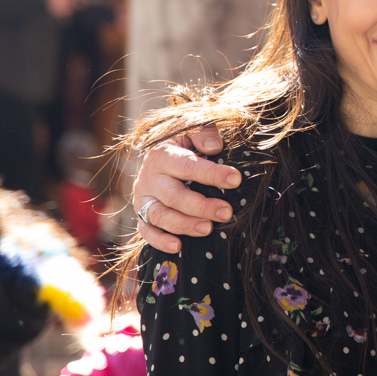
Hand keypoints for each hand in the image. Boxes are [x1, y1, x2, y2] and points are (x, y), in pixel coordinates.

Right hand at [132, 125, 238, 253]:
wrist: (157, 152)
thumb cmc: (183, 142)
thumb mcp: (192, 129)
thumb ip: (204, 133)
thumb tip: (214, 147)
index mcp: (163, 155)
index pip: (188, 166)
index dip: (212, 174)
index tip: (235, 180)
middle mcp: (150, 178)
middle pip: (174, 196)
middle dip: (201, 206)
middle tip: (226, 212)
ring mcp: (144, 198)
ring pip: (160, 216)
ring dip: (185, 225)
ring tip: (208, 229)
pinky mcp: (141, 214)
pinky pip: (146, 231)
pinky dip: (159, 240)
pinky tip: (178, 246)